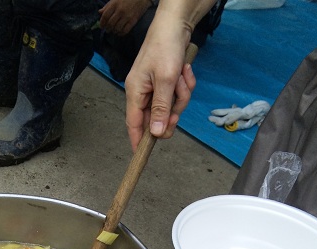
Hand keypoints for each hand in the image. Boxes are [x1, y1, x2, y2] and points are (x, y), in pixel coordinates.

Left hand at [99, 0, 150, 35]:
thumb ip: (107, 6)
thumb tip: (100, 12)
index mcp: (114, 4)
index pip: (105, 16)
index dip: (102, 23)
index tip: (101, 26)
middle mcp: (120, 11)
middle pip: (110, 24)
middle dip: (108, 28)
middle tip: (108, 30)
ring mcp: (127, 16)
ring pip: (117, 28)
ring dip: (114, 31)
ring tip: (114, 31)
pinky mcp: (133, 20)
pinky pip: (125, 30)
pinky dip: (121, 33)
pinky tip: (120, 33)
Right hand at [124, 10, 195, 149]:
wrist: (176, 24)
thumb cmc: (165, 47)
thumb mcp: (165, 80)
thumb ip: (160, 109)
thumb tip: (154, 132)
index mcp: (135, 92)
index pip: (133, 124)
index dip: (137, 141)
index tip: (141, 156)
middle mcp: (142, 92)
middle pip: (157, 118)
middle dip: (172, 112)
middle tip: (178, 108)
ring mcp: (154, 88)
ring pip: (171, 107)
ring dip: (181, 95)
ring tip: (181, 77)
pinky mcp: (165, 83)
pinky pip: (177, 95)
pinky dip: (184, 86)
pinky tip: (184, 72)